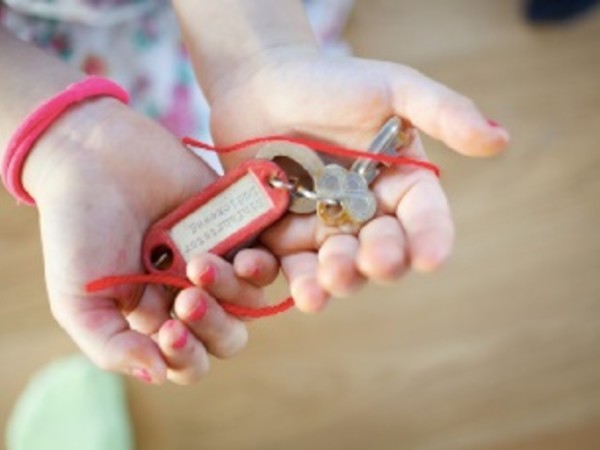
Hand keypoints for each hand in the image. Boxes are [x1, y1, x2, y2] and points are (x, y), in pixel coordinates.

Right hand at [24, 98, 278, 383]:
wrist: (95, 157)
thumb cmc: (80, 230)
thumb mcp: (79, 300)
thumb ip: (112, 346)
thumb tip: (158, 375)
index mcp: (156, 318)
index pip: (189, 361)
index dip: (186, 357)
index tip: (168, 331)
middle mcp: (191, 293)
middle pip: (228, 336)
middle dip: (213, 326)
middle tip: (186, 298)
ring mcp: (217, 260)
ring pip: (250, 300)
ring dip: (231, 291)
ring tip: (198, 263)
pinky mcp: (237, 227)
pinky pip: (267, 258)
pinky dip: (260, 265)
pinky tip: (241, 255)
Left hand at [206, 48, 509, 311]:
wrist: (260, 82)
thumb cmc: (329, 82)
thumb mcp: (392, 88)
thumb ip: (443, 112)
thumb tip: (500, 140)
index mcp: (399, 184)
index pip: (425, 218)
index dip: (431, 239)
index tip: (432, 259)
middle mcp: (365, 214)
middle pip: (381, 251)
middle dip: (380, 262)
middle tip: (373, 261)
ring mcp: (322, 229)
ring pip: (335, 269)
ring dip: (333, 281)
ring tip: (324, 286)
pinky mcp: (280, 236)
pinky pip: (283, 266)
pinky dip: (281, 276)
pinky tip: (282, 280)